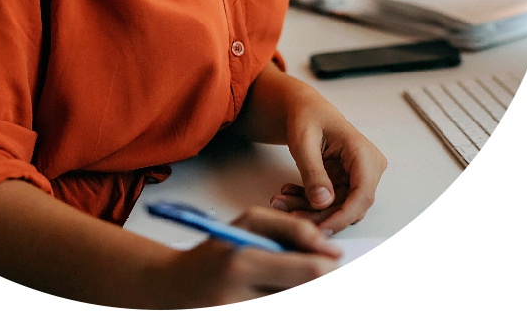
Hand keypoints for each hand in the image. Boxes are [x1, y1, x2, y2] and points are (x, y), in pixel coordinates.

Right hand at [149, 206, 352, 307]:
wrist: (177, 289)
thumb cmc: (214, 253)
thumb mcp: (247, 223)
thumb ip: (291, 227)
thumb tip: (332, 249)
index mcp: (245, 263)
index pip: (311, 273)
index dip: (340, 272)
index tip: (345, 268)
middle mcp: (244, 299)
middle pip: (314, 301)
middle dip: (340, 294)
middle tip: (350, 288)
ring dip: (323, 303)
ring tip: (327, 293)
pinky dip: (304, 310)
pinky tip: (305, 300)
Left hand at [270, 90, 387, 234]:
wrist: (305, 109)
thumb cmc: (307, 116)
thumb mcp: (303, 141)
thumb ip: (313, 171)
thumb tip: (323, 202)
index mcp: (363, 152)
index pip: (362, 194)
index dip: (343, 216)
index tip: (320, 230)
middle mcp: (367, 167)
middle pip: (349, 205)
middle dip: (318, 214)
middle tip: (288, 213)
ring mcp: (358, 176)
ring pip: (338, 207)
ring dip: (310, 209)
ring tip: (281, 201)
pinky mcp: (346, 182)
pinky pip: (331, 201)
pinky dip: (309, 201)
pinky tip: (288, 194)